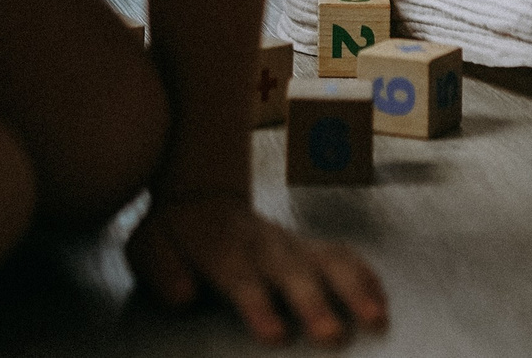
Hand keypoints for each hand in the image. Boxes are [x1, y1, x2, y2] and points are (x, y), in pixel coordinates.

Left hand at [127, 193, 387, 345]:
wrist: (201, 195)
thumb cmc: (176, 235)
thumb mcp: (149, 246)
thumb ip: (162, 269)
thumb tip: (182, 295)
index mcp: (223, 250)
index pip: (242, 279)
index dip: (258, 305)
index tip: (275, 334)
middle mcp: (264, 247)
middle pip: (293, 274)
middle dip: (314, 303)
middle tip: (332, 335)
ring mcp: (292, 244)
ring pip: (327, 261)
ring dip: (353, 288)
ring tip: (376, 318)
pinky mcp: (310, 248)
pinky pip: (343, 256)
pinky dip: (365, 277)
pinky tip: (381, 302)